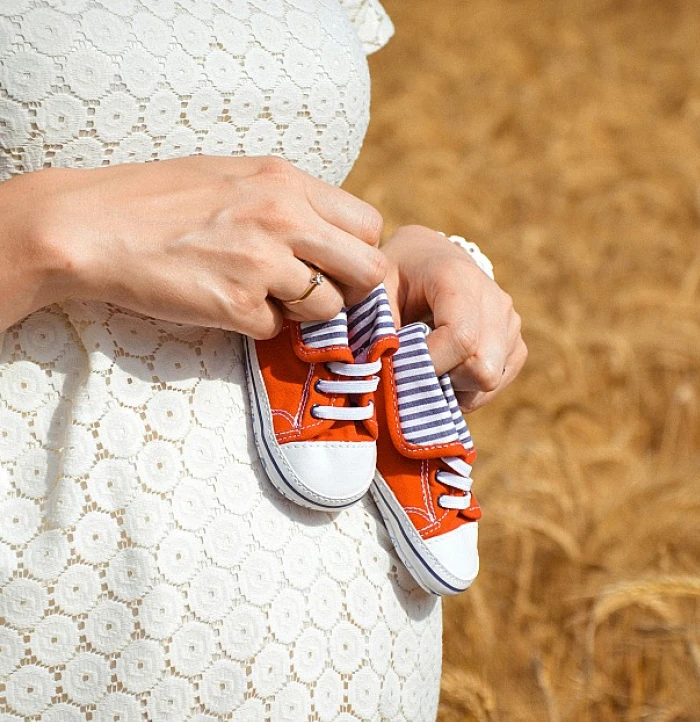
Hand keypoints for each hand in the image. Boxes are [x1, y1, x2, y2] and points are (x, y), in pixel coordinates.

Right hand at [35, 155, 385, 337]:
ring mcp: (262, 263)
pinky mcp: (236, 304)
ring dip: (304, 314)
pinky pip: (277, 330)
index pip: (369, 224)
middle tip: (321, 293)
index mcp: (287, 182)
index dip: (358, 251)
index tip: (336, 264)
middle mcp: (284, 218)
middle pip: (370, 270)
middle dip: (351, 290)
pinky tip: (228, 305)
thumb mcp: (235, 176)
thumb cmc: (160, 199)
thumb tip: (331, 232)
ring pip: (329, 309)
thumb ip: (289, 199)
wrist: (92, 226)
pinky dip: (259, 326)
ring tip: (266, 298)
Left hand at [382, 225, 526, 411]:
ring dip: (454, 386)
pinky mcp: (516, 344)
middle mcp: (495, 299)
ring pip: (489, 380)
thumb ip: (378, 329)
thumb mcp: (377, 291)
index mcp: (458, 279)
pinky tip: (447, 369)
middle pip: (482, 368)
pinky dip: (468, 388)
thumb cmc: (397, 276)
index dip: (430, 365)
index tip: (401, 368)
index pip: (461, 339)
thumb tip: (382, 376)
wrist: (428, 258)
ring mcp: (510, 322)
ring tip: (430, 364)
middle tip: (414, 367)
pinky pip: (496, 383)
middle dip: (443, 379)